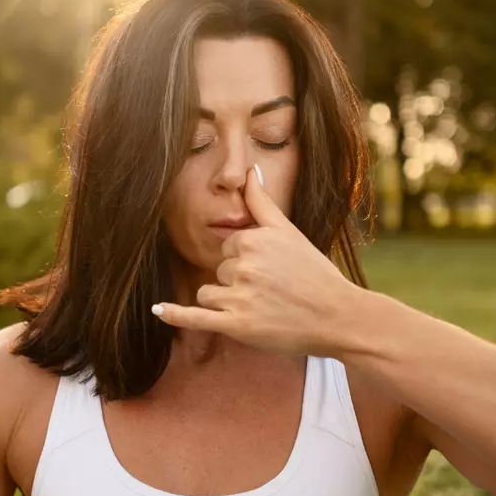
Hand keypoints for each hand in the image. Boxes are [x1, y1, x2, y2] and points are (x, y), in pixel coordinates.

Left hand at [152, 164, 358, 356]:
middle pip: (219, 270)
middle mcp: (244, 266)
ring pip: (208, 294)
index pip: (229, 247)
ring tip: (261, 309)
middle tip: (274, 292)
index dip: (247, 260)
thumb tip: (249, 170)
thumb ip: (263, 202)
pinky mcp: (236, 326)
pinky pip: (195, 318)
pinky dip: (175, 315)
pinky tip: (157, 310)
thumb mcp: (290, 232)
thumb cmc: (316, 274)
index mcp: (254, 240)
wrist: (338, 316)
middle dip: (238, 282)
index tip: (272, 271)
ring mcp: (239, 297)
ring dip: (226, 303)